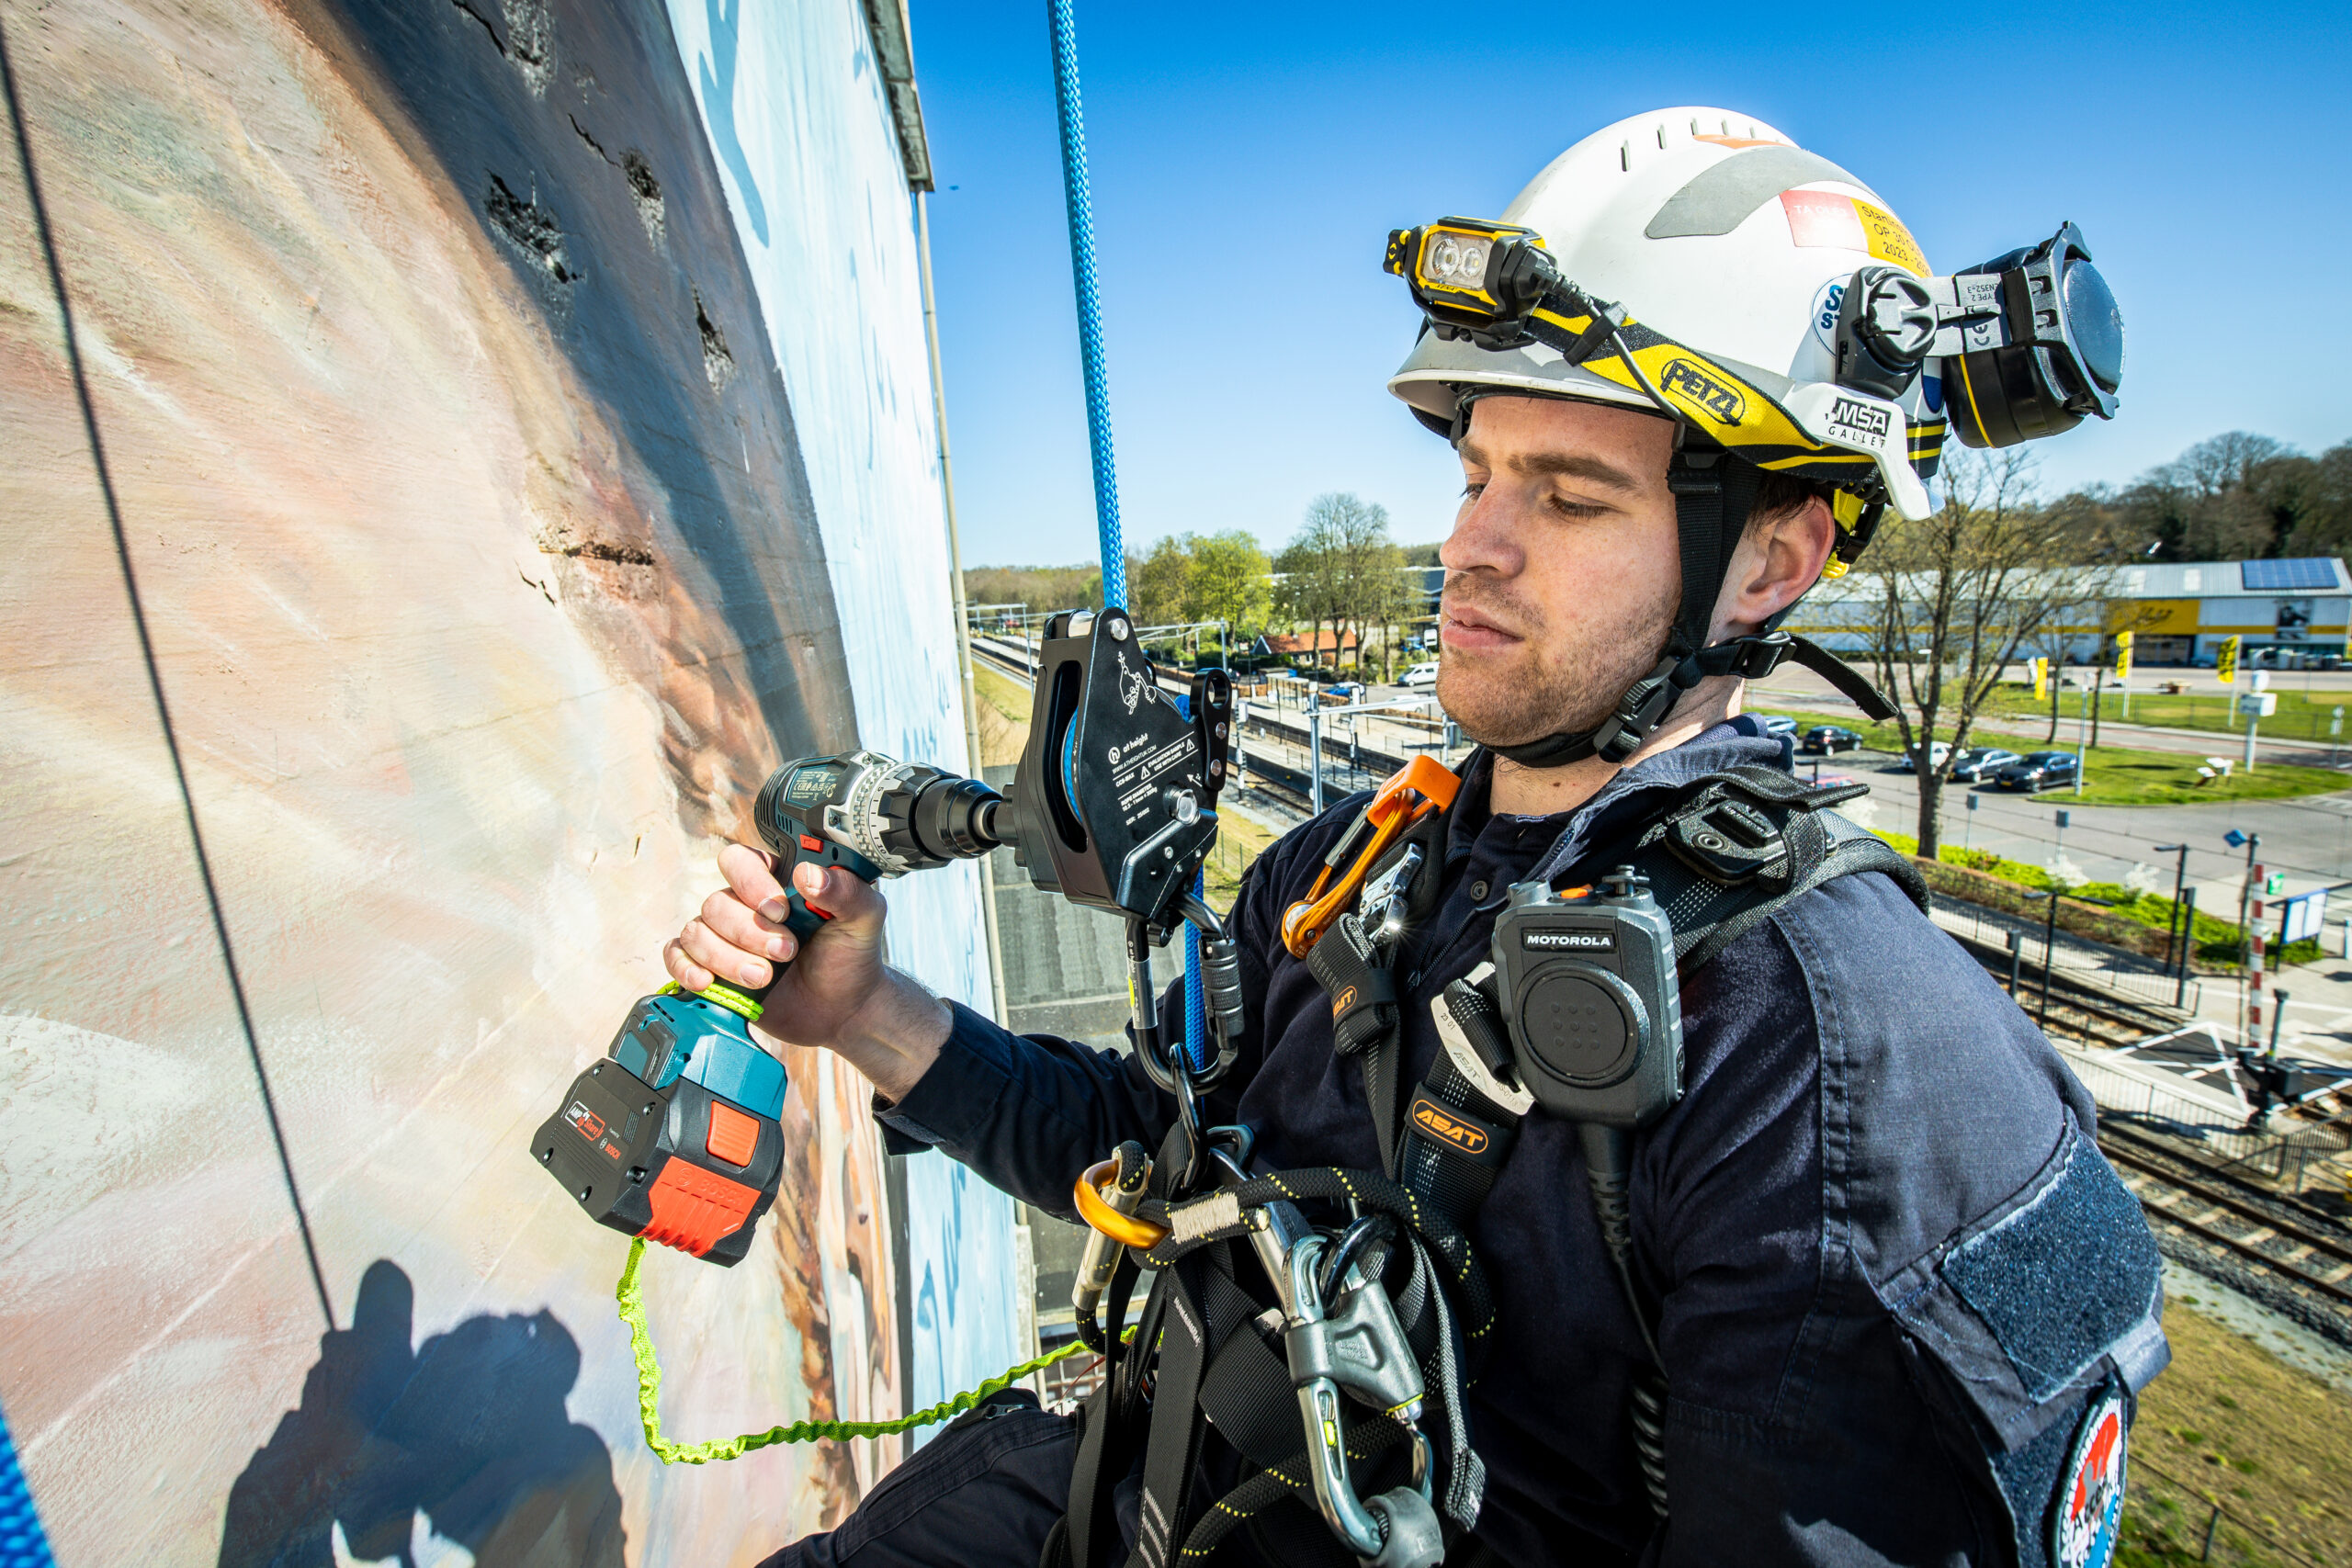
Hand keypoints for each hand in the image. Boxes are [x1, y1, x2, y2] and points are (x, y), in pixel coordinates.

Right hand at [663, 843, 948, 1098]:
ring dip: (727, 957)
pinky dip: (686, 967)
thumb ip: (847, 891)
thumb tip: (810, 875)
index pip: (739, 860)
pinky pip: (677, 956)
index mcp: (775, 882)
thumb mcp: (864, 919)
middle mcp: (744, 905)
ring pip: (697, 932)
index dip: (751, 882)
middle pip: (716, 902)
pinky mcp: (712, 968)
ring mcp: (725, 937)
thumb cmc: (850, 957)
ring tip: (763, 977)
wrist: (843, 1009)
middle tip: (786, 952)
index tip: (780, 910)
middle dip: (749, 933)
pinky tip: (707, 981)